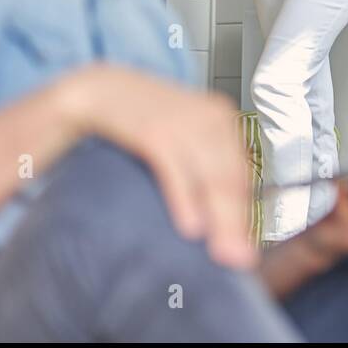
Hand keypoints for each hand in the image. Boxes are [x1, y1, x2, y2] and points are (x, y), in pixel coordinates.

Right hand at [60, 65, 255, 269]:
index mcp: (221, 118)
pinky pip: (175, 169)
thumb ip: (205, 168)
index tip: (247, 248)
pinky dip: (184, 198)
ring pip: (210, 176)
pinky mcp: (152, 128)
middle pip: (231, 178)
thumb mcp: (183, 134)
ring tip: (222, 252)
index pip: (242, 174)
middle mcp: (210, 116)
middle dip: (236, 223)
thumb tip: (223, 220)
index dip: (245, 214)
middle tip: (240, 260)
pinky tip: (191, 226)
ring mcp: (183, 120)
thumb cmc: (145, 118)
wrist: (100, 87)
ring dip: (218, 218)